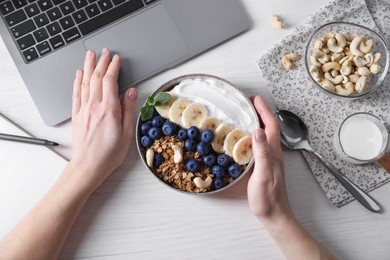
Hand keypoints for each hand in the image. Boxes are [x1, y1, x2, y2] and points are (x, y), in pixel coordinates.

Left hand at [70, 49, 137, 190]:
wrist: (88, 166)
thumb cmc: (109, 154)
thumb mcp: (126, 134)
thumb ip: (128, 110)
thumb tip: (131, 92)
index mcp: (109, 111)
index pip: (110, 82)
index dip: (113, 68)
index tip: (117, 59)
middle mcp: (94, 107)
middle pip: (97, 78)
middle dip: (102, 62)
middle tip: (105, 52)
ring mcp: (84, 110)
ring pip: (85, 83)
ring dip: (89, 67)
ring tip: (91, 55)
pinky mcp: (77, 115)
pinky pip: (76, 93)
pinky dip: (78, 81)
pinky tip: (79, 74)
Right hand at [247, 96, 292, 225]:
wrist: (274, 215)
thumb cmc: (268, 198)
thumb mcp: (263, 175)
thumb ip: (262, 153)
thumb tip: (257, 130)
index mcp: (273, 153)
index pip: (271, 126)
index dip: (264, 111)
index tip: (255, 99)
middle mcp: (273, 153)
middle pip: (268, 128)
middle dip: (260, 112)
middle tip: (247, 103)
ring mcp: (269, 160)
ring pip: (264, 135)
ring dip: (256, 122)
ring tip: (244, 115)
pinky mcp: (264, 166)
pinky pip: (258, 145)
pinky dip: (252, 135)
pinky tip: (243, 138)